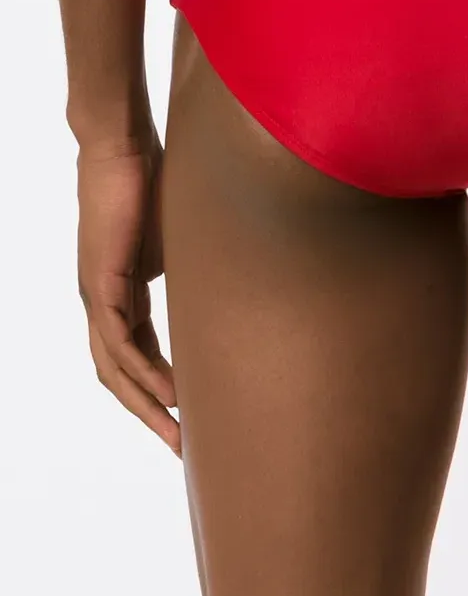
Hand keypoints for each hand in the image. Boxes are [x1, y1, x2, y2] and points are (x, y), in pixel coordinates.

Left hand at [77, 133, 179, 456]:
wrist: (122, 148)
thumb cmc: (155, 182)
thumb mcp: (186, 240)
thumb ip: (201, 267)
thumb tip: (242, 277)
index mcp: (123, 294)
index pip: (140, 355)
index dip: (162, 389)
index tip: (192, 416)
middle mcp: (104, 302)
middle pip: (122, 375)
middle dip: (152, 415)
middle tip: (183, 447)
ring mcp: (98, 296)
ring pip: (116, 369)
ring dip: (146, 406)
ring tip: (178, 435)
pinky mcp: (101, 284)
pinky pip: (119, 342)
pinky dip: (142, 373)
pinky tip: (168, 394)